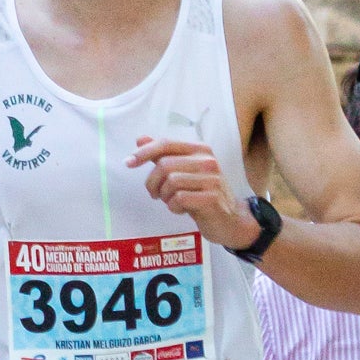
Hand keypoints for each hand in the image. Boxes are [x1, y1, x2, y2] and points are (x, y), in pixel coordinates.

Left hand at [127, 132, 267, 252]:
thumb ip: (164, 155)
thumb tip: (140, 139)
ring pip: (171, 182)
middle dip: (152, 182)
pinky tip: (181, 209)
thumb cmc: (204, 193)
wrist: (231, 220)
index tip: (128, 162)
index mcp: (200, 150)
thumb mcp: (185, 172)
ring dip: (165, 196)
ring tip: (172, 202)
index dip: (144, 152)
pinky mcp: (212, 198)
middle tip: (155, 194)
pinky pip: (180, 199)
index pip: (166, 144)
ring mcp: (212, 179)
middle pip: (165, 165)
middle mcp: (207, 160)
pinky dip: (174, 207)